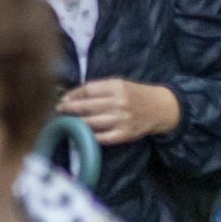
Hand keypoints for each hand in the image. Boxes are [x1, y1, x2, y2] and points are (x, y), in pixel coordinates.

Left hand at [57, 79, 180, 145]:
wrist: (161, 108)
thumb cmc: (135, 94)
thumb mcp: (120, 84)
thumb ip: (99, 88)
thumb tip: (73, 95)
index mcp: (117, 87)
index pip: (88, 90)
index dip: (72, 95)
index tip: (63, 98)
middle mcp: (119, 103)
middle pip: (87, 106)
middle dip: (69, 108)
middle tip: (59, 109)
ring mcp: (122, 120)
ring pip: (91, 122)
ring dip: (76, 122)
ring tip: (67, 121)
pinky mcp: (125, 134)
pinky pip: (102, 138)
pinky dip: (90, 136)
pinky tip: (82, 133)